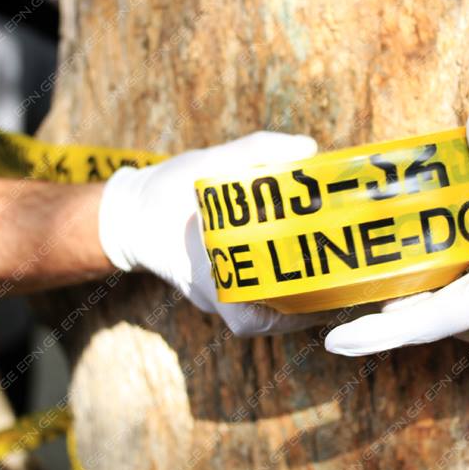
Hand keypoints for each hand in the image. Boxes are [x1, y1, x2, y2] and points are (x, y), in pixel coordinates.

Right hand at [99, 132, 328, 335]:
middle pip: (260, 321)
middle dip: (301, 308)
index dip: (288, 315)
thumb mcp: (206, 163)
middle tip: (340, 285)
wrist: (128, 214)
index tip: (320, 298)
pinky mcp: (215, 289)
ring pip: (257, 315)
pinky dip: (278, 291)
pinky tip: (304, 270)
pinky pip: (249, 301)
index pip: (247, 317)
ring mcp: (211, 296)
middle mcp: (209, 294)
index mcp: (203, 272)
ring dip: (292, 302)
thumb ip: (255, 152)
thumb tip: (307, 148)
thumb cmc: (165, 190)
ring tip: (330, 279)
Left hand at [325, 109, 468, 354]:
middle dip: (373, 300)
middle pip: (412, 314)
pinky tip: (422, 252)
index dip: (371, 336)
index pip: (416, 326)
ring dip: (403, 287)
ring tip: (367, 256)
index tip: (333, 343)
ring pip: (432, 308)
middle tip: (334, 275)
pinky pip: (454, 303)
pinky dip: (433, 283)